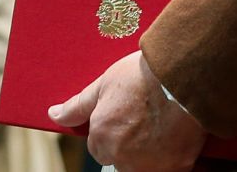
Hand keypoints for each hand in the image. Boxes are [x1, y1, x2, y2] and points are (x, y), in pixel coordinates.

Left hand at [49, 51, 205, 171]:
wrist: (182, 74)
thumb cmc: (143, 74)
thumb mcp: (105, 83)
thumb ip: (79, 105)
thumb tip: (54, 115)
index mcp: (102, 136)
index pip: (99, 147)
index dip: (113, 131)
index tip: (128, 117)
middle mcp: (122, 155)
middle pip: (121, 159)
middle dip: (131, 145)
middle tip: (148, 120)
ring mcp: (149, 165)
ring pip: (144, 167)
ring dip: (151, 154)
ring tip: (163, 127)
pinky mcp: (176, 167)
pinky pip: (171, 169)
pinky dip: (174, 158)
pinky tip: (178, 137)